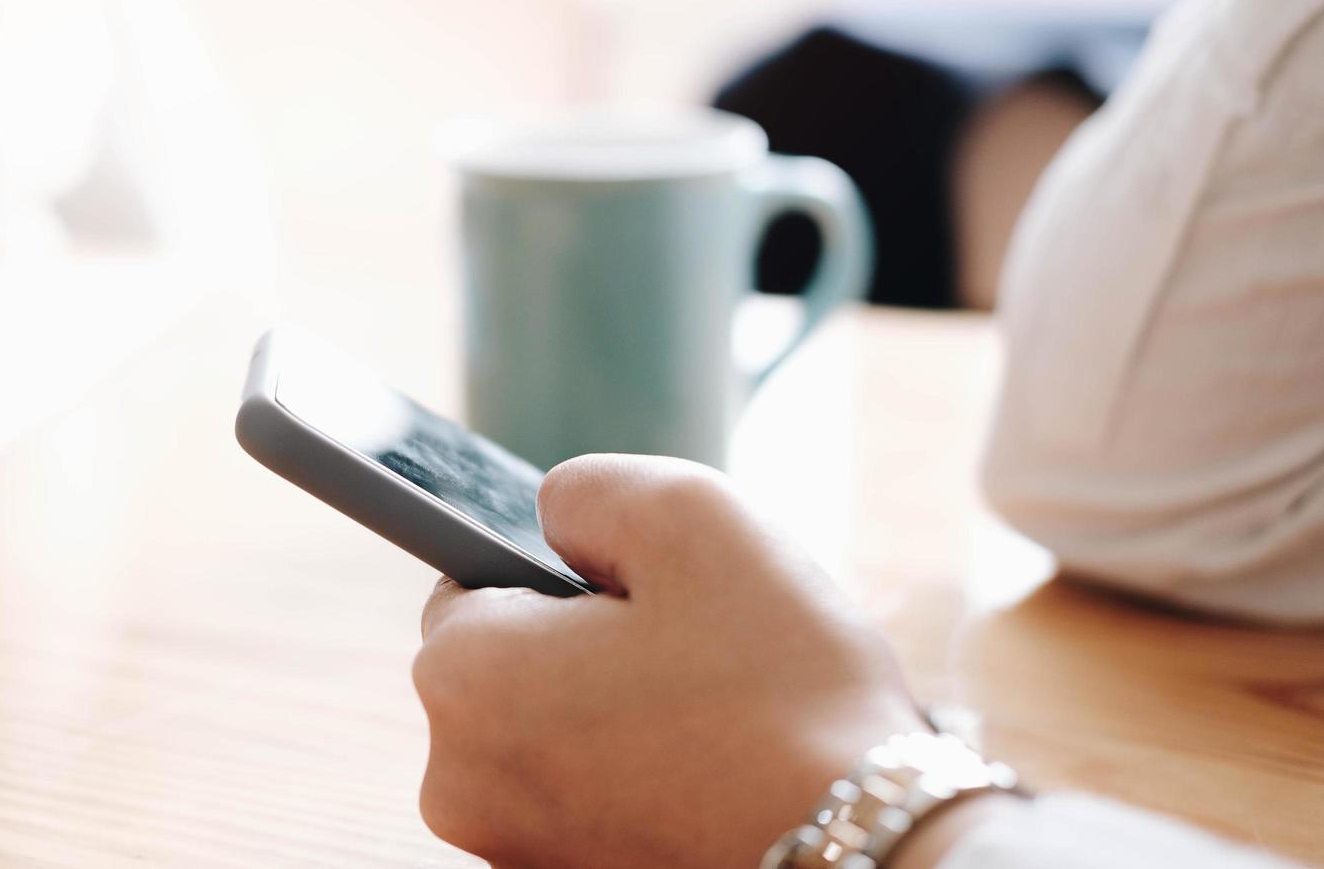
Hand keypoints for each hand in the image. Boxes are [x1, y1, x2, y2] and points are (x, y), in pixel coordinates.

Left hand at [413, 454, 933, 868]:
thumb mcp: (690, 514)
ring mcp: (506, 848)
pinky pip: (584, 799)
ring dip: (612, 714)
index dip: (563, 573)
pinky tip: (705, 774)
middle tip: (691, 655)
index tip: (640, 598)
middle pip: (507, 664)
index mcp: (461, 676)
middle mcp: (455, 778)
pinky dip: (633, 780)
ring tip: (708, 720)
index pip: (471, 579)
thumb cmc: (781, 687)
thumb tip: (551, 517)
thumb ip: (587, 490)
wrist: (867, 848)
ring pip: (550, 735)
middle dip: (586, 644)